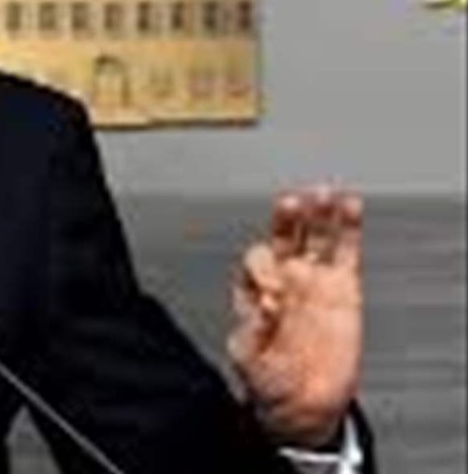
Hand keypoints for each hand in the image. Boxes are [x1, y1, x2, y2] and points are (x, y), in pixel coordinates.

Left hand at [227, 185, 362, 447]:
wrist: (301, 404)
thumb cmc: (267, 380)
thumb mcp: (248, 360)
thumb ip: (253, 331)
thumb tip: (266, 305)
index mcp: (253, 290)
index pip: (255, 263)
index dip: (263, 270)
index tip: (274, 294)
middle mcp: (281, 278)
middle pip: (283, 237)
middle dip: (286, 219)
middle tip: (292, 204)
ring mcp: (312, 280)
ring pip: (315, 236)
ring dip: (318, 214)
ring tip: (323, 193)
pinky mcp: (343, 288)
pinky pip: (345, 251)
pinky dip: (349, 227)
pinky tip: (350, 205)